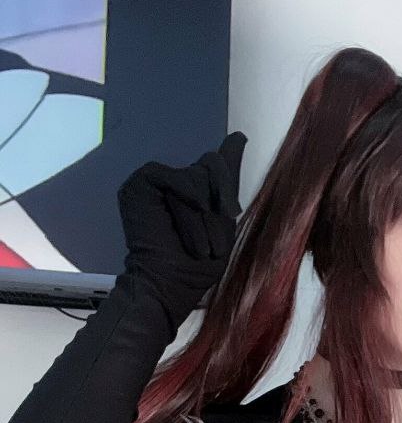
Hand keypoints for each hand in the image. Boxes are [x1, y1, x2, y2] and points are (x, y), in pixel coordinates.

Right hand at [116, 130, 247, 317]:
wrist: (168, 285)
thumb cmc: (197, 267)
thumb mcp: (223, 223)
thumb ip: (228, 183)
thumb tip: (238, 137)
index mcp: (196, 193)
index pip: (215, 167)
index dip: (228, 167)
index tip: (239, 140)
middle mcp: (177, 184)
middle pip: (211, 167)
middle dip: (222, 202)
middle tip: (217, 244)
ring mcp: (157, 183)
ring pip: (195, 177)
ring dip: (202, 218)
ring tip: (198, 248)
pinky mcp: (140, 184)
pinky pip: (172, 176)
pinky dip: (185, 198)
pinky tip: (185, 220)